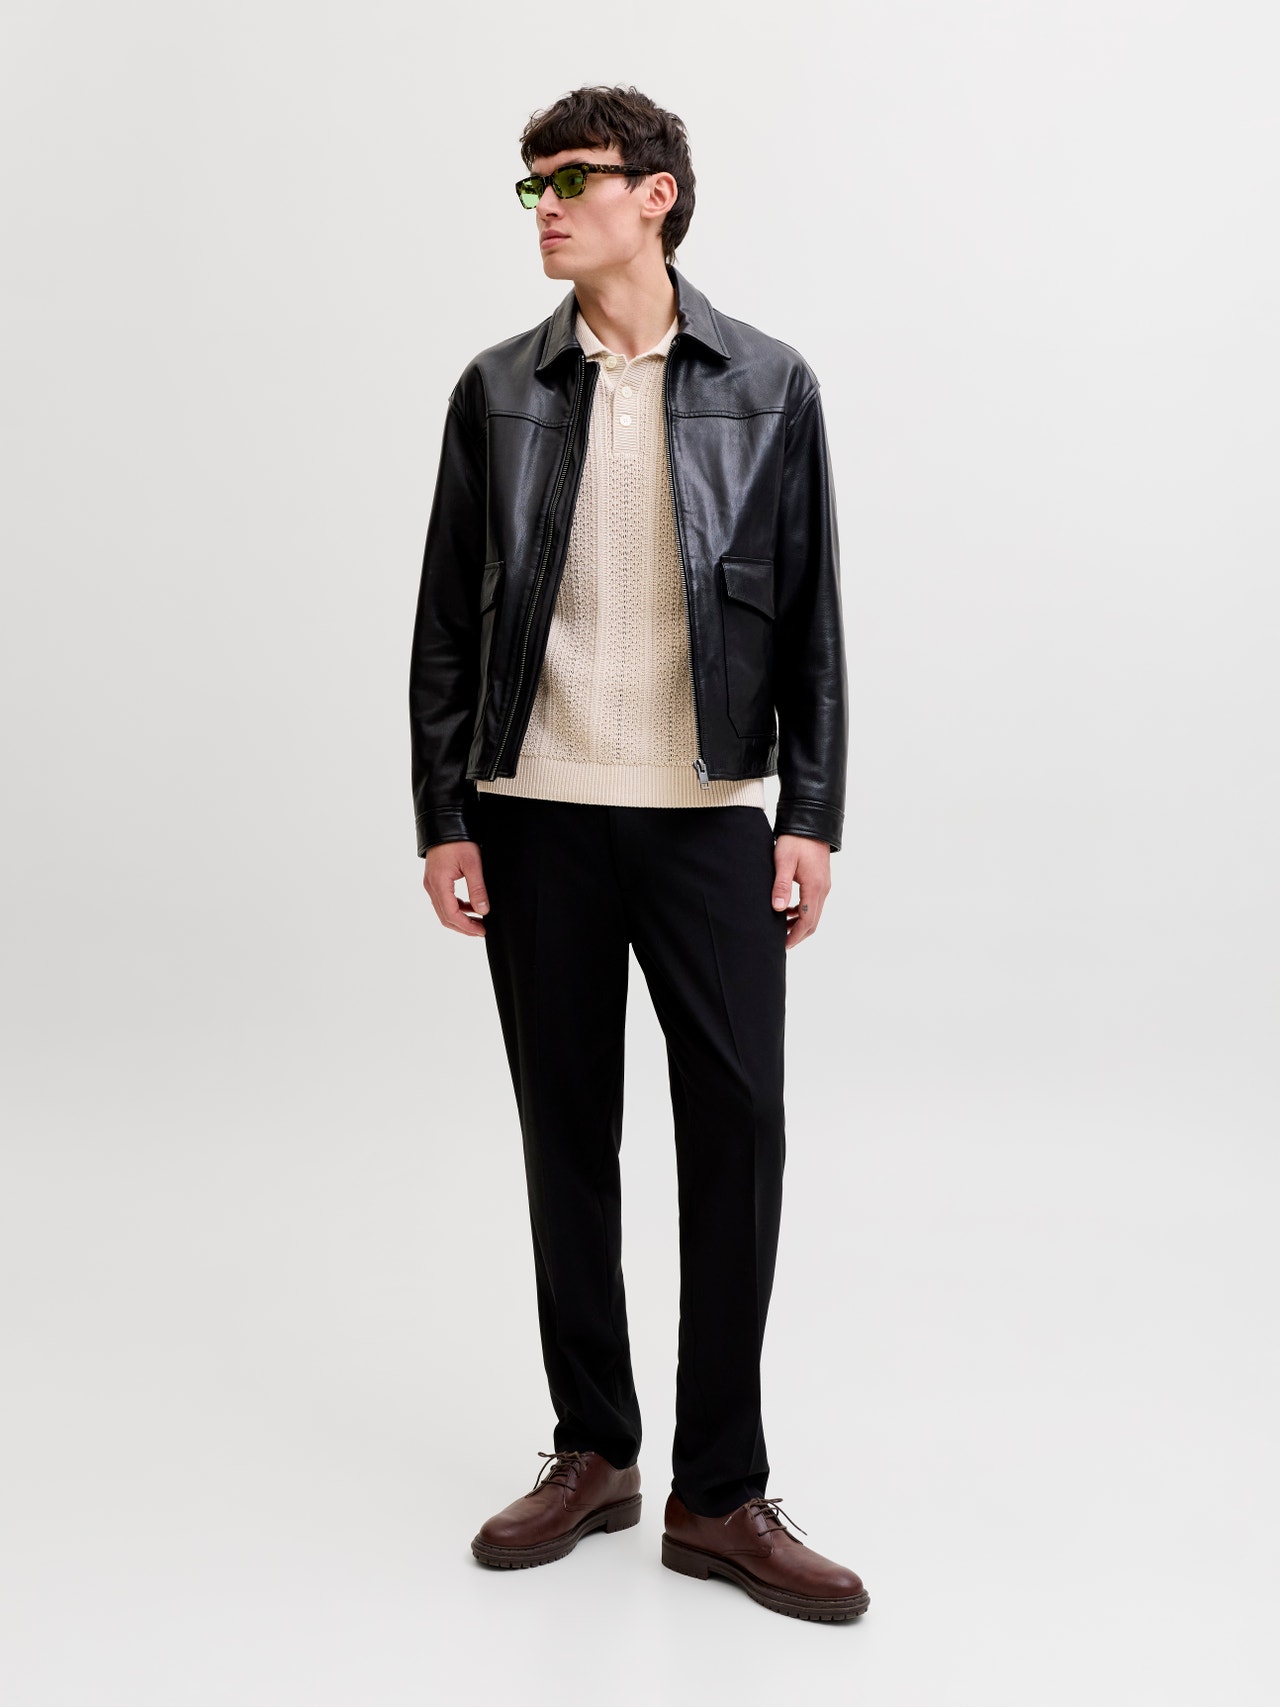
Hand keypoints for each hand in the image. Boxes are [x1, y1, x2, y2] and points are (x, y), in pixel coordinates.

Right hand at [423, 839, 489, 936]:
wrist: (445, 824)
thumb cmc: (458, 841)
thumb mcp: (473, 864)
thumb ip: (478, 889)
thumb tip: (483, 911)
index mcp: (439, 884)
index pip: (451, 914)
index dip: (467, 926)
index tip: (482, 930)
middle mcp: (431, 886)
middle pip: (445, 917)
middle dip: (464, 927)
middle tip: (482, 931)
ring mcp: (431, 884)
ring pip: (443, 910)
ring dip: (460, 918)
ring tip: (479, 921)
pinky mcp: (434, 880)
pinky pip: (444, 900)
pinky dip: (457, 907)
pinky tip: (471, 907)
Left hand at [771, 833, 831, 948]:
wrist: (811, 824)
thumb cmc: (795, 841)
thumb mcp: (784, 861)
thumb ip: (782, 886)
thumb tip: (779, 909)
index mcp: (814, 887)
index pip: (808, 921)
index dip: (795, 935)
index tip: (783, 945)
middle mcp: (823, 889)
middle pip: (813, 921)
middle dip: (799, 934)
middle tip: (782, 942)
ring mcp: (824, 885)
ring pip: (814, 913)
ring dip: (800, 924)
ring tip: (782, 928)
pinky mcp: (821, 880)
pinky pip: (814, 903)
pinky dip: (803, 912)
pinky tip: (789, 910)